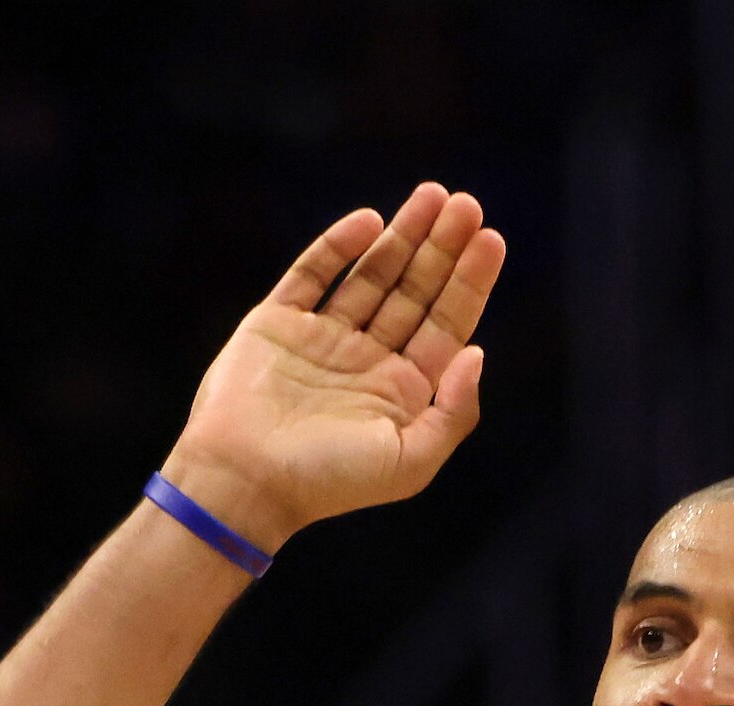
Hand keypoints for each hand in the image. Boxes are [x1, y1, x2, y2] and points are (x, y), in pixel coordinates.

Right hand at [156, 185, 504, 552]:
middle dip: (442, 248)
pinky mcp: (277, 323)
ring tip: (433, 194)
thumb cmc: (327, 482)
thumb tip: (476, 352)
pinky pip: (312, 273)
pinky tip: (370, 221)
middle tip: (467, 204)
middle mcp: (365, 361)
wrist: (242, 482)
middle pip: (415, 291)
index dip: (470, 282)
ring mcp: (321, 339)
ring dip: (402, 235)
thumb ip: (453, 412)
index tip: (491, 239)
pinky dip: (339, 246)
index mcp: (400, 392)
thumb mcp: (410, 462)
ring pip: (370, 275)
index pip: (446, 325)